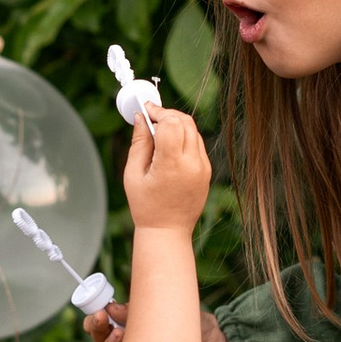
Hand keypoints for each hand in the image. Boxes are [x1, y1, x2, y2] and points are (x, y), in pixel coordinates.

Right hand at [87, 301, 230, 341]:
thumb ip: (136, 311)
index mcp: (134, 336)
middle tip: (100, 317)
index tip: (97, 309)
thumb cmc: (195, 327)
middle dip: (96, 331)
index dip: (95, 322)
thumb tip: (110, 308)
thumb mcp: (163, 310)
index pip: (104, 331)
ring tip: (118, 333)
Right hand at [122, 104, 212, 231]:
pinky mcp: (207, 171)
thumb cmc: (146, 206)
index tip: (146, 110)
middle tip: (152, 116)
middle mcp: (192, 164)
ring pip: (193, 130)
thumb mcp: (133, 173)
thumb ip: (139, 142)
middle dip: (168, 113)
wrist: (168, 231)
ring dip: (177, 123)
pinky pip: (197, 144)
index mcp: (172, 165)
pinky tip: (170, 145)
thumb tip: (141, 117)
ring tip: (159, 131)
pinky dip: (184, 137)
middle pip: (185, 121)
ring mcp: (203, 167)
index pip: (171, 123)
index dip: (158, 112)